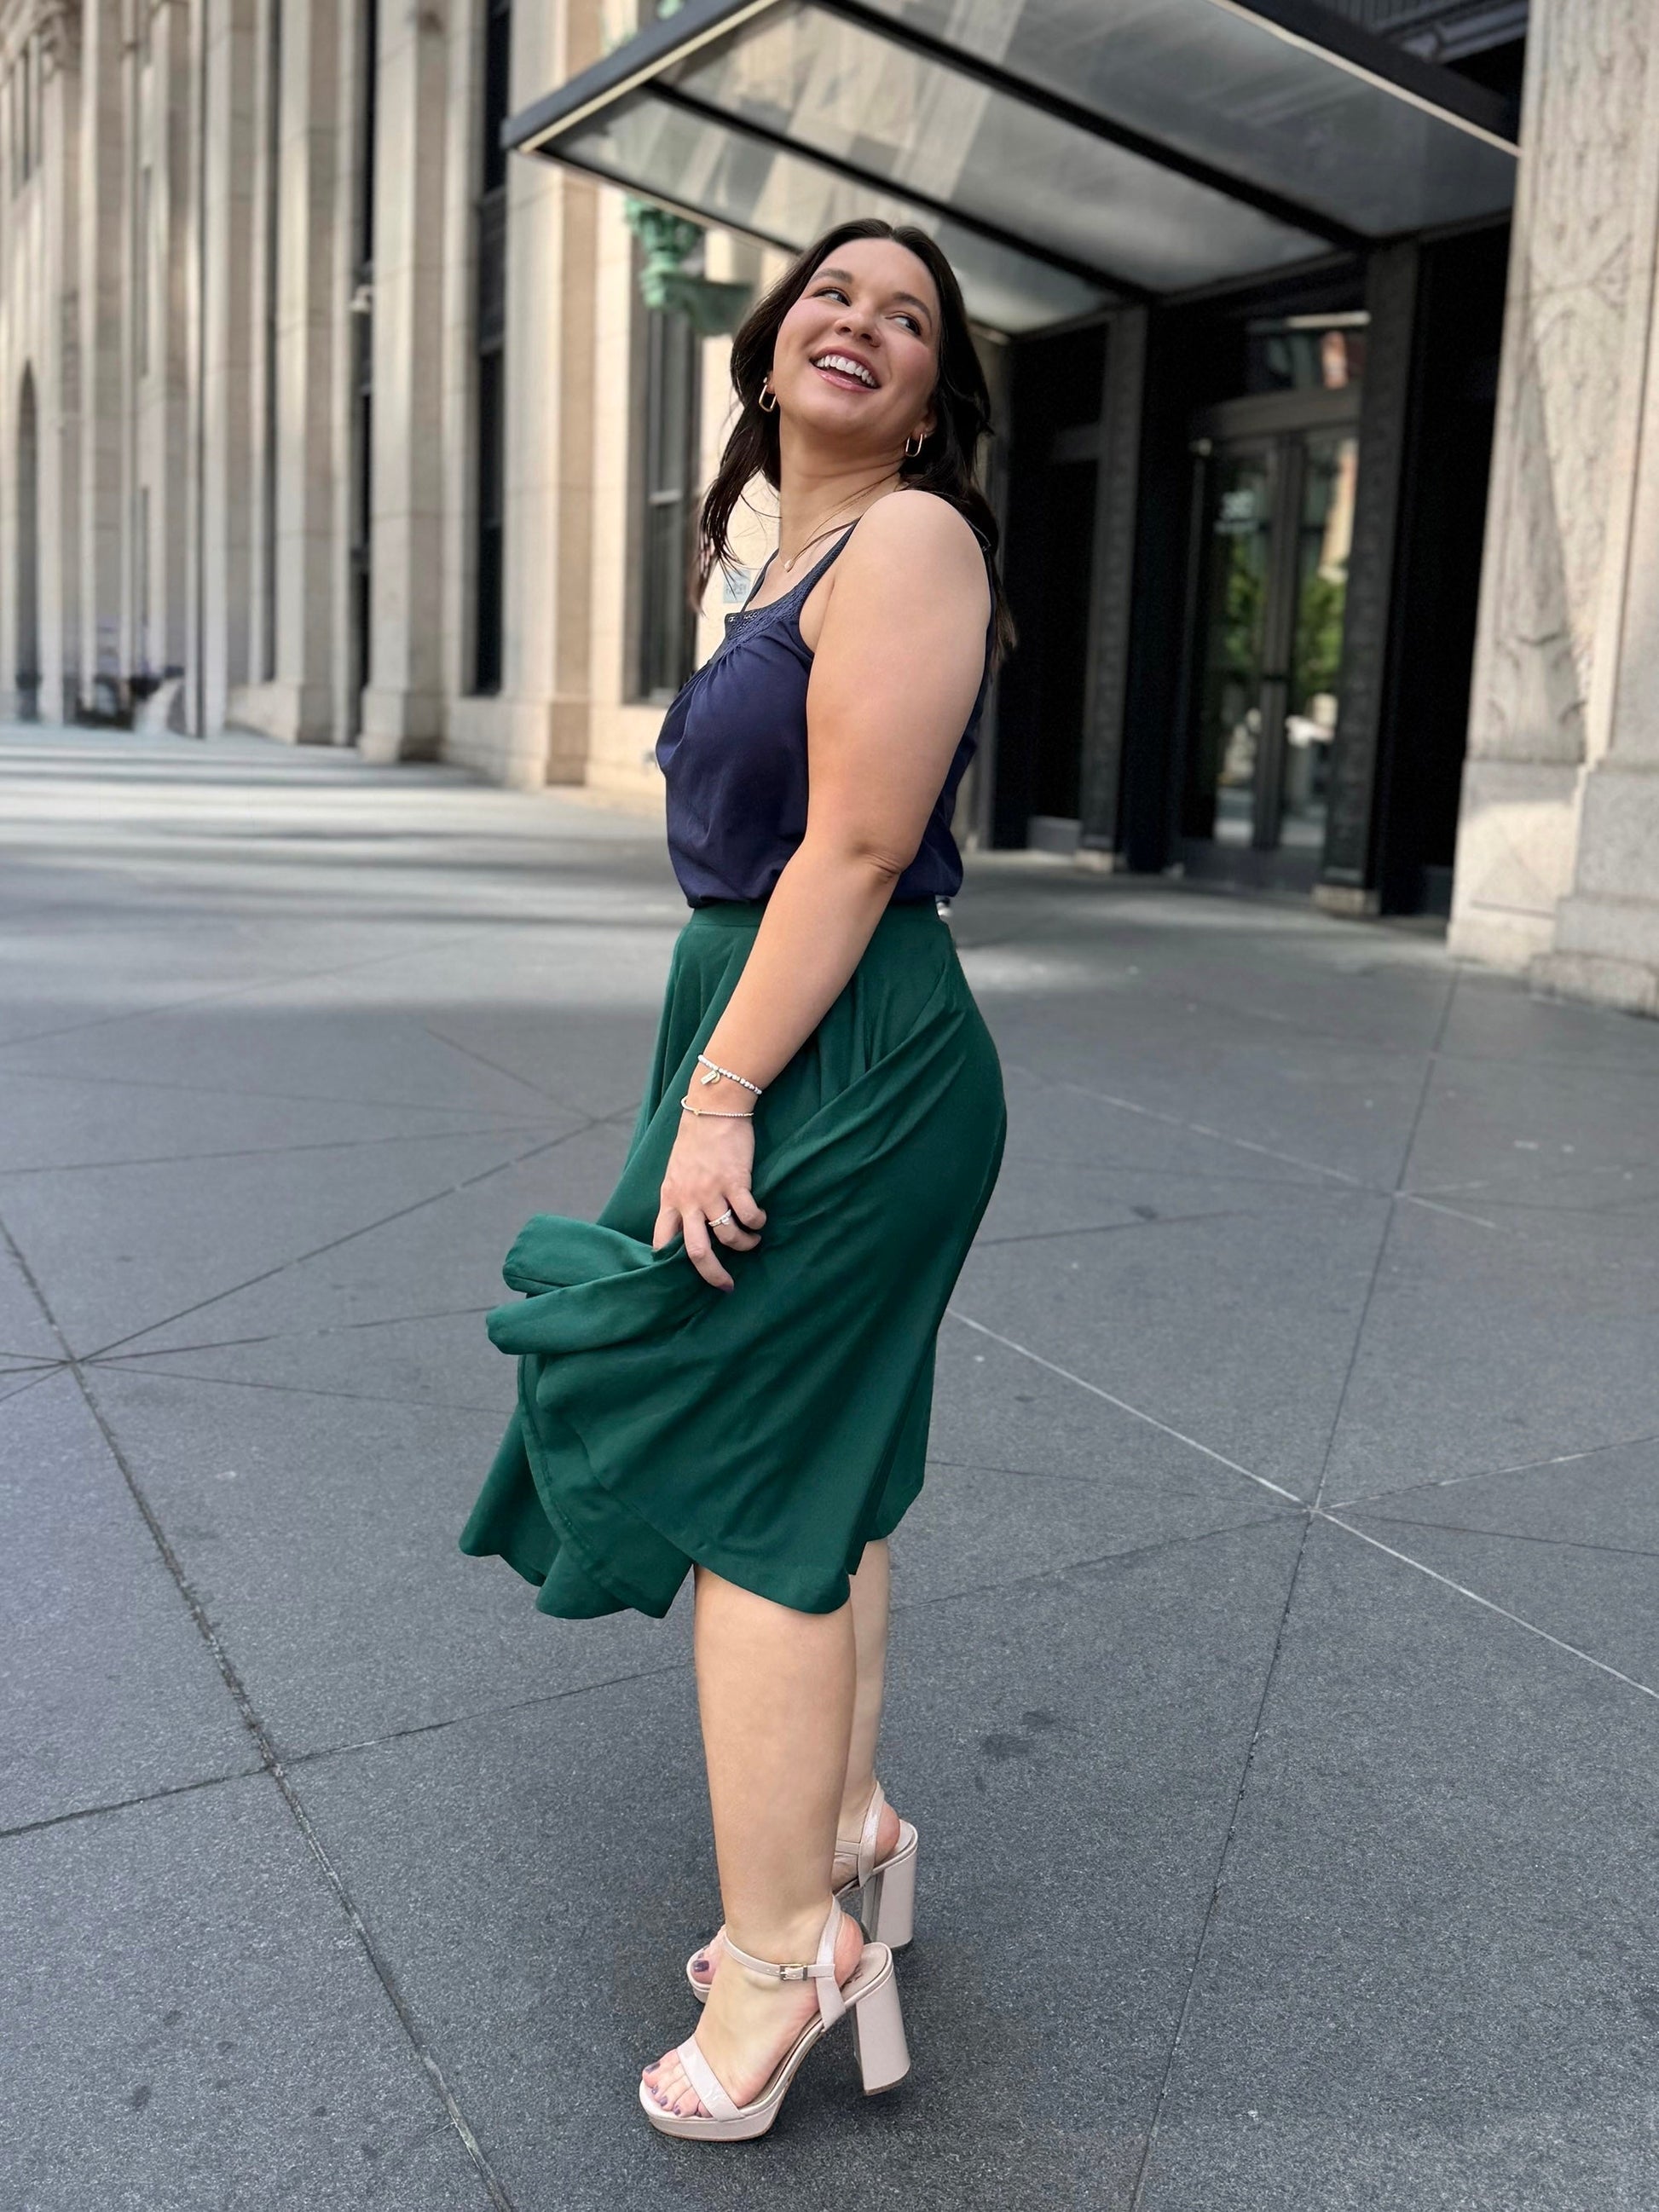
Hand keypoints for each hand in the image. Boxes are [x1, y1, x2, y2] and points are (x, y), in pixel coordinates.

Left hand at [653, 1106, 766, 1290]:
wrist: (713, 1109)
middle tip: (726, 1285)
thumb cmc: (696, 1139)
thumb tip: (689, 1222)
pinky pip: (748, 1215)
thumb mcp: (676, 1171)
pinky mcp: (735, 1182)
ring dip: (744, 1244)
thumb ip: (680, 1196)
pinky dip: (757, 1223)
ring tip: (752, 1241)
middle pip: (696, 1251)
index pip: (662, 1241)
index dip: (670, 1264)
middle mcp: (688, 1199)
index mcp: (670, 1197)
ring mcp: (711, 1191)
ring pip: (728, 1236)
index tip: (682, 1277)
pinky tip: (760, 1220)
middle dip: (712, 1274)